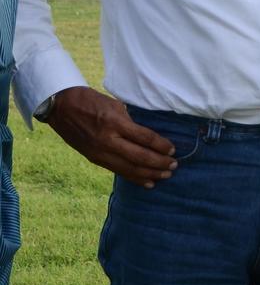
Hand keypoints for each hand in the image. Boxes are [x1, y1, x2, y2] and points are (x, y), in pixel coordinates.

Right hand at [47, 86, 176, 188]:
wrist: (61, 107)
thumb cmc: (91, 101)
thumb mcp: (115, 105)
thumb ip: (130, 121)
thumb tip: (150, 136)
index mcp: (114, 123)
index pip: (144, 138)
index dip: (161, 145)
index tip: (173, 150)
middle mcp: (107, 140)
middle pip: (139, 157)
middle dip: (159, 163)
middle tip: (174, 165)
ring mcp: (99, 152)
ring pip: (129, 168)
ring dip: (150, 173)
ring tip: (166, 175)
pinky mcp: (94, 159)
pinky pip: (118, 171)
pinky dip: (134, 178)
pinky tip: (148, 182)